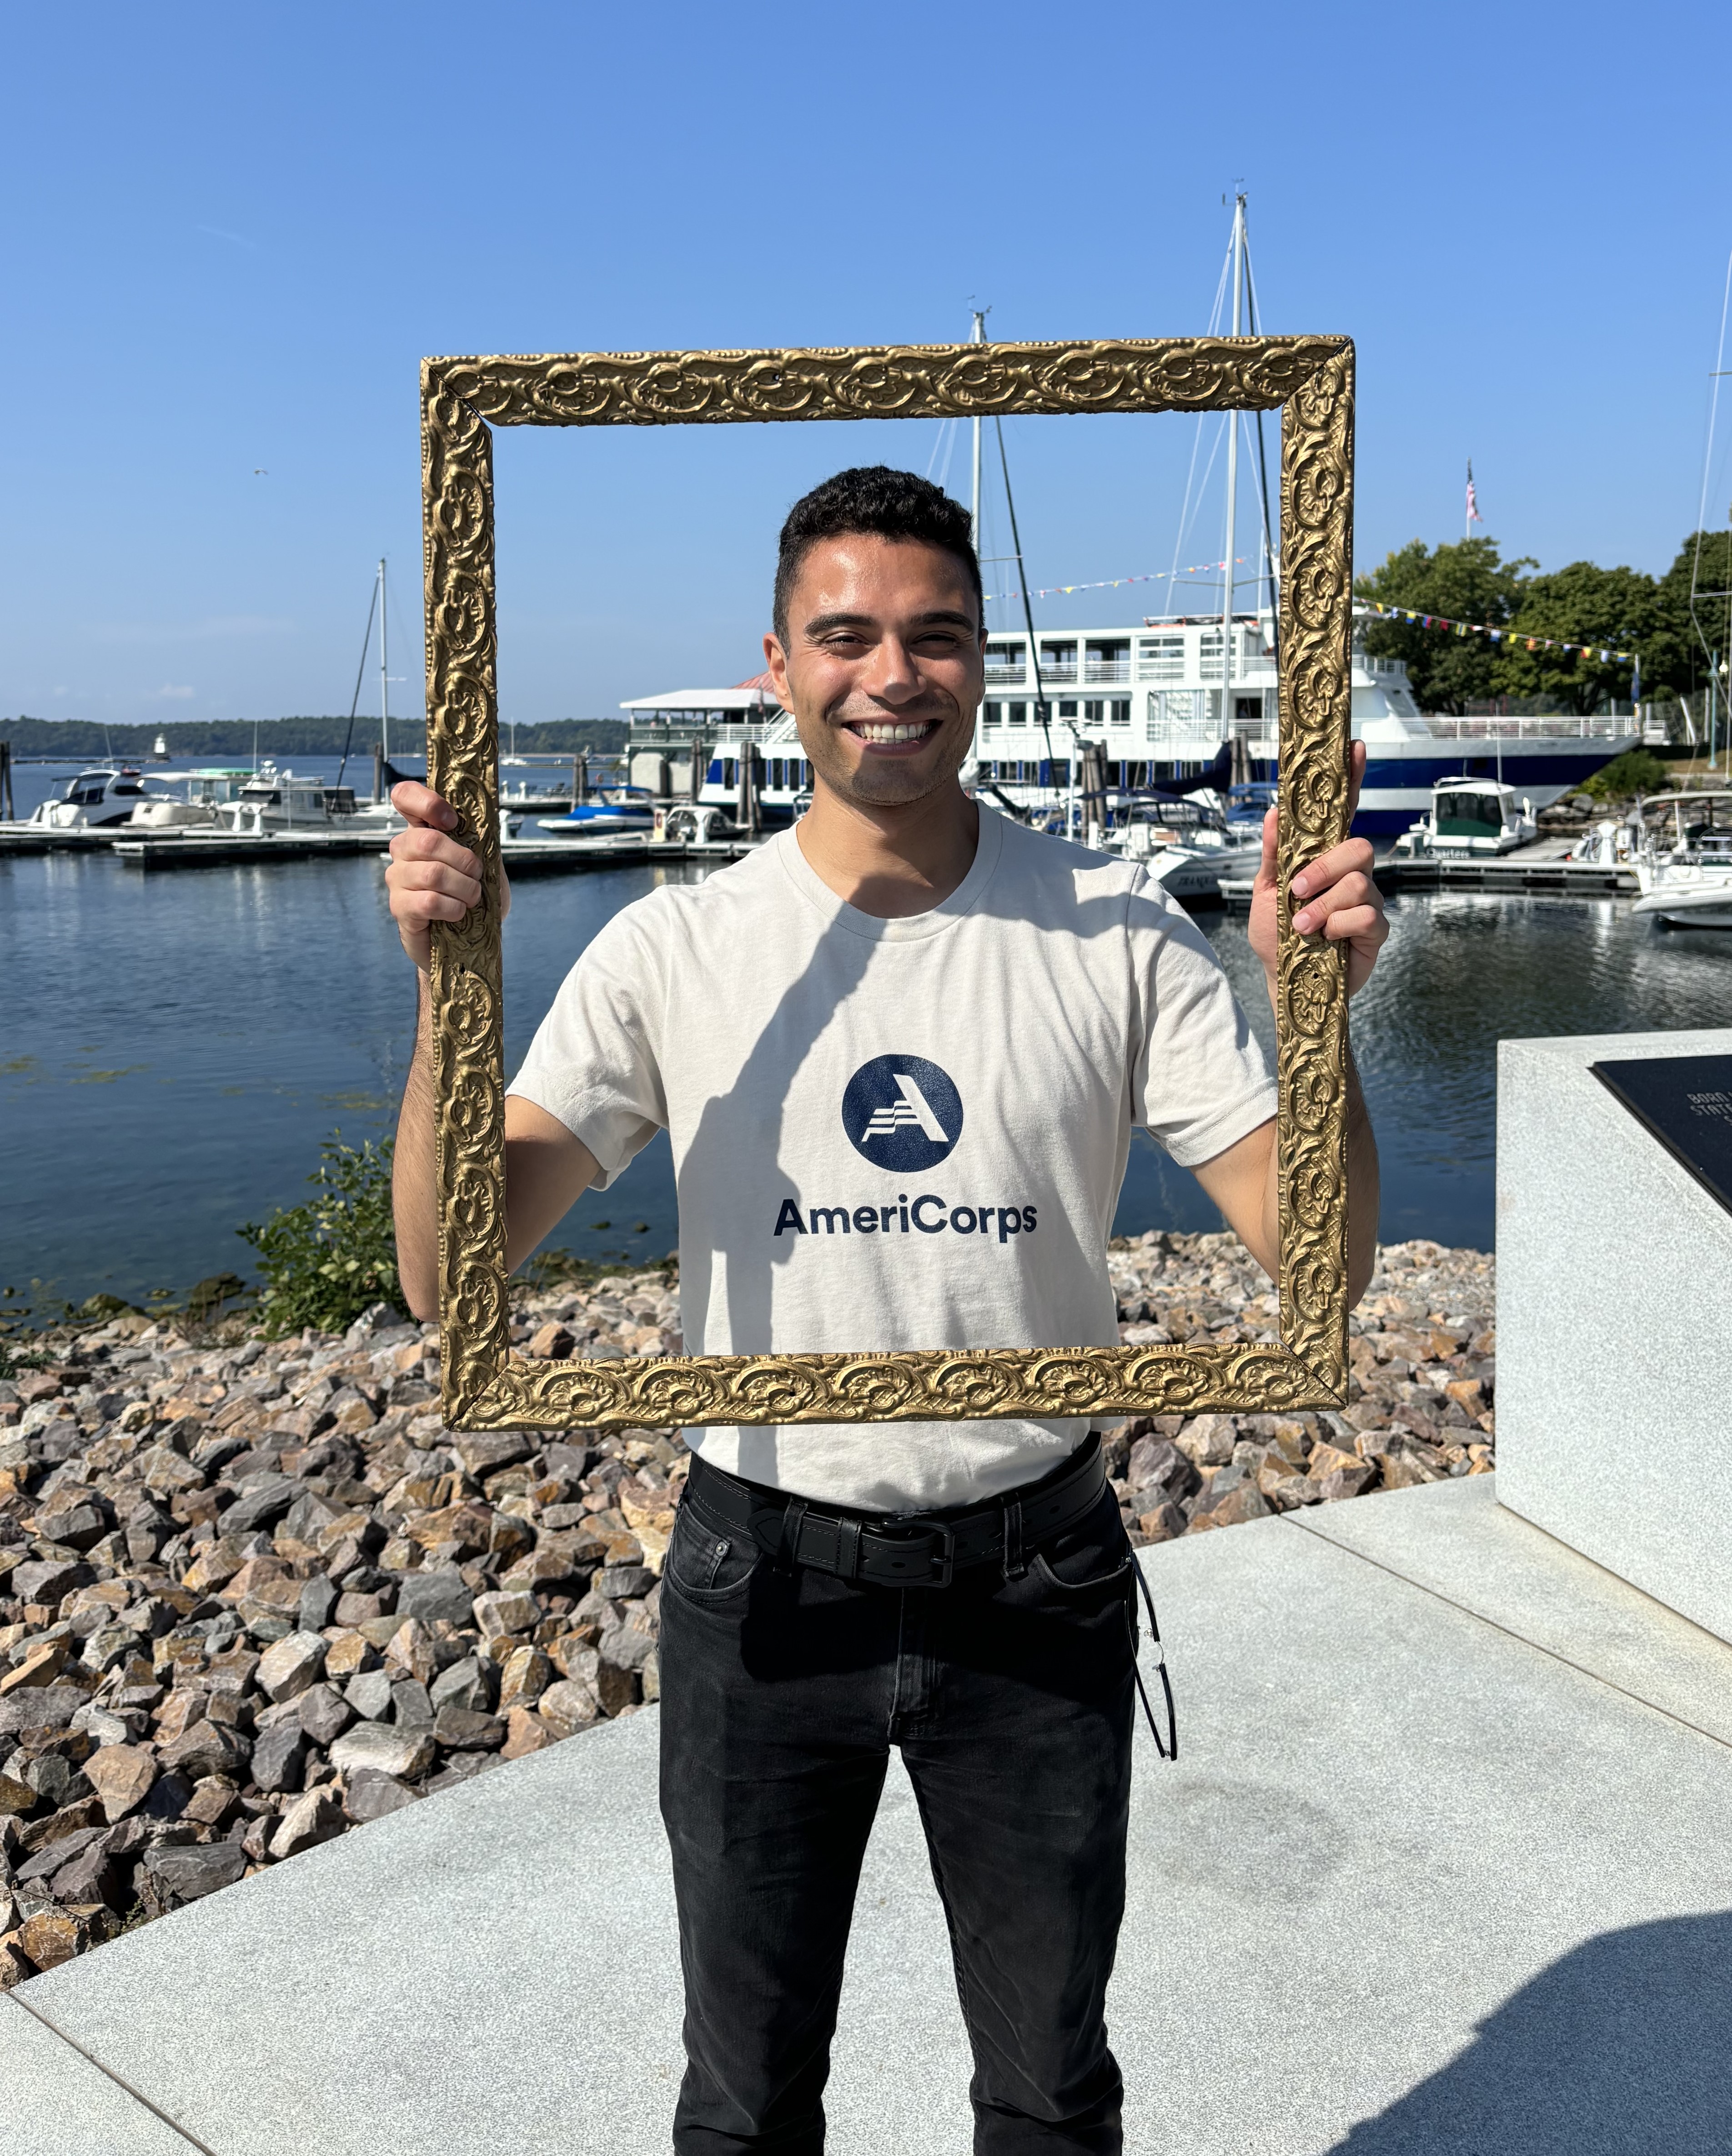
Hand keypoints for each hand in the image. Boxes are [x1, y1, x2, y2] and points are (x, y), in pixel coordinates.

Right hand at [384, 781, 509, 969]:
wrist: (468, 939)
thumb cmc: (473, 896)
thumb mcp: (484, 863)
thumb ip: (478, 841)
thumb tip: (481, 823)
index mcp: (422, 830)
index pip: (404, 796)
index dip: (428, 802)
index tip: (453, 821)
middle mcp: (403, 850)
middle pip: (428, 841)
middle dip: (465, 861)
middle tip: (477, 877)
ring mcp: (397, 879)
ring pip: (432, 874)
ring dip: (464, 888)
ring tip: (471, 899)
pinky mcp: (399, 908)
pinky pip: (428, 901)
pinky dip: (453, 909)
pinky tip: (458, 914)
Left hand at [1246, 742, 1387, 996]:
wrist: (1281, 980)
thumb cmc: (1275, 937)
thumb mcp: (1264, 892)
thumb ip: (1273, 854)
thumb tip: (1273, 812)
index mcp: (1324, 860)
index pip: (1344, 813)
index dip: (1352, 780)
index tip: (1353, 747)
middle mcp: (1350, 876)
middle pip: (1359, 847)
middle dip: (1326, 867)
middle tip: (1298, 891)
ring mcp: (1366, 901)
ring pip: (1359, 883)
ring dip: (1324, 905)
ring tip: (1303, 926)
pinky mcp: (1375, 931)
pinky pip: (1368, 915)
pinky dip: (1339, 926)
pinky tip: (1325, 939)